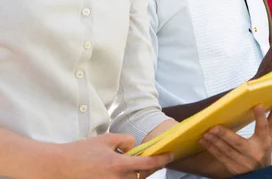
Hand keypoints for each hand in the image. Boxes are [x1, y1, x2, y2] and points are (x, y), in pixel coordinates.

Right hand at [51, 133, 172, 178]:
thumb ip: (125, 140)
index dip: (162, 159)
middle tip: (155, 159)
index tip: (171, 155)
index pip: (148, 164)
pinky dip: (126, 177)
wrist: (57, 167)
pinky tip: (122, 170)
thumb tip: (135, 147)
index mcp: (118, 165)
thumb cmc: (81, 151)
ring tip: (137, 164)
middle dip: (150, 168)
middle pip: (143, 176)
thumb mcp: (105, 139)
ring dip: (136, 174)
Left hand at [199, 100, 271, 176]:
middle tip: (213, 127)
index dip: (260, 117)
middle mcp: (254, 154)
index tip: (257, 105)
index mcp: (264, 142)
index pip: (264, 128)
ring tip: (206, 132)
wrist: (260, 174)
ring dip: (214, 142)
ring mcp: (242, 163)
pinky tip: (204, 141)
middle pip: (238, 143)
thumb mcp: (270, 135)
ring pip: (226, 151)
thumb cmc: (264, 151)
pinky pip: (220, 157)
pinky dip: (211, 149)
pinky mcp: (232, 169)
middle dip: (225, 135)